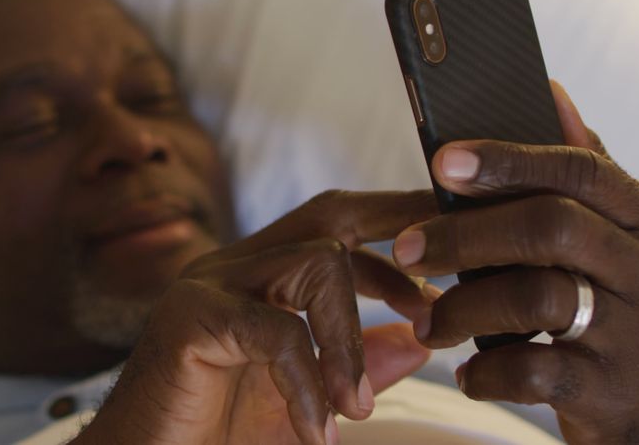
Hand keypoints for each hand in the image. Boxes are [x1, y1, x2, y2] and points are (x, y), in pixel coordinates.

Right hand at [78, 190, 440, 444]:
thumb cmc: (211, 435)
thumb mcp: (303, 402)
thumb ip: (355, 367)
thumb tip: (416, 340)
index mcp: (260, 278)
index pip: (338, 228)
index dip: (398, 239)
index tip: (448, 277)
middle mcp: (234, 267)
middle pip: (329, 215)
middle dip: (397, 231)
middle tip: (441, 288)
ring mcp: (209, 283)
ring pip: (315, 263)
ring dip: (351, 338)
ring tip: (356, 408)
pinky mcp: (190, 316)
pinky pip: (279, 332)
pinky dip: (310, 385)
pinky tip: (317, 434)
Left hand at [391, 82, 638, 443]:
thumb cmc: (622, 306)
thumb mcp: (623, 239)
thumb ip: (585, 173)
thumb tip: (550, 90)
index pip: (580, 170)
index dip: (508, 160)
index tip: (442, 159)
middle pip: (551, 227)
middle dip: (465, 234)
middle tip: (408, 249)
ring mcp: (637, 333)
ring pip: (536, 299)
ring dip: (463, 308)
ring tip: (430, 323)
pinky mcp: (611, 391)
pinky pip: (532, 371)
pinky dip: (487, 371)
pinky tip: (470, 370)